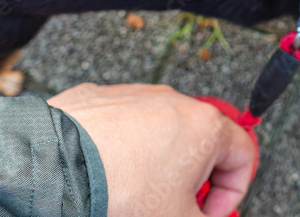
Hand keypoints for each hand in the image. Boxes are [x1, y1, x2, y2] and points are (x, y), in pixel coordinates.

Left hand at [48, 83, 255, 216]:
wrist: (56, 169)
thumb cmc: (120, 190)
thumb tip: (203, 216)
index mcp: (206, 126)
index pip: (243, 155)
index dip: (232, 194)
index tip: (210, 213)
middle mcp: (175, 101)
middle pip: (201, 144)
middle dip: (192, 180)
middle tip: (174, 207)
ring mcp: (136, 95)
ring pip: (160, 133)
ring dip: (156, 164)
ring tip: (132, 193)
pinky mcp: (100, 97)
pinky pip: (122, 124)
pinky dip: (121, 149)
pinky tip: (105, 174)